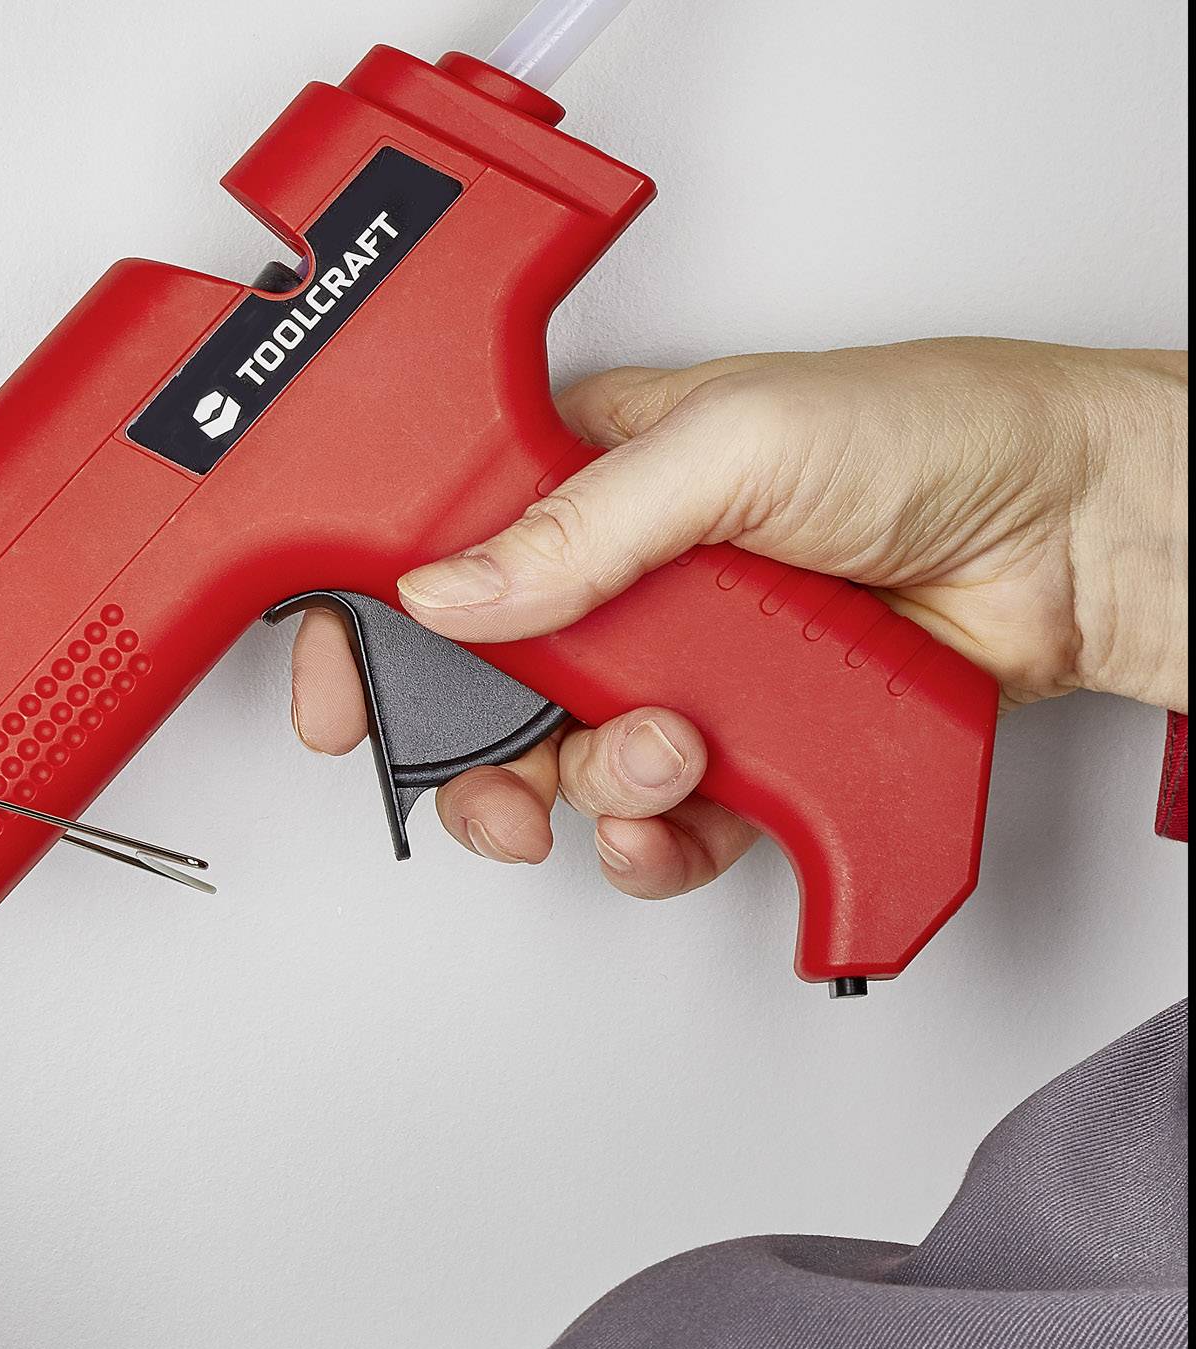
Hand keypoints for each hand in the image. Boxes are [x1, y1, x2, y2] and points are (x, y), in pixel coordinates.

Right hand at [290, 339, 1188, 896]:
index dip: (369, 625)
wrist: (1078, 537)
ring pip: (569, 768)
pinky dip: (663, 846)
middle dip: (480, 754)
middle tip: (503, 780)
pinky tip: (693, 818)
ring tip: (675, 757)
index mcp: (586, 469)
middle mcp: (619, 573)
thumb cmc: (934, 434)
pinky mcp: (743, 741)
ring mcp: (680, 663)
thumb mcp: (734, 445)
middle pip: (484, 689)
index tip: (338, 694)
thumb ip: (578, 524)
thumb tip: (450, 590)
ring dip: (600, 791)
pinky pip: (663, 824)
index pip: (433, 549)